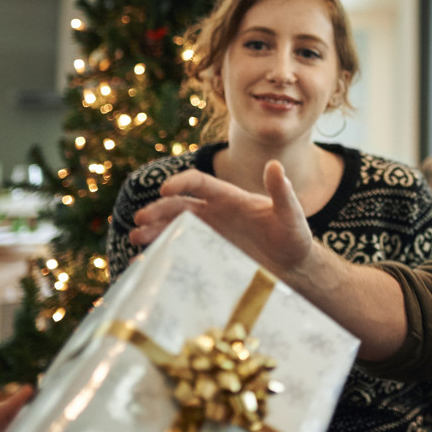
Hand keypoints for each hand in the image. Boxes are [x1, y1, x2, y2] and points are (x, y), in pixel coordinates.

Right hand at [130, 161, 314, 274]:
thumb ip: (282, 192)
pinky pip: (181, 249)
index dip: (182, 182)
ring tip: (136, 239)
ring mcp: (210, 234)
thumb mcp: (291, 214)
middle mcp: (216, 213)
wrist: (295, 266)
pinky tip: (147, 260)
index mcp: (230, 197)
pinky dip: (163, 251)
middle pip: (179, 205)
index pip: (199, 182)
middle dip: (158, 210)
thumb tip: (275, 165)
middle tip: (140, 221)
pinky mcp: (209, 254)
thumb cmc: (295, 236)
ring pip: (174, 227)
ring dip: (154, 230)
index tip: (166, 190)